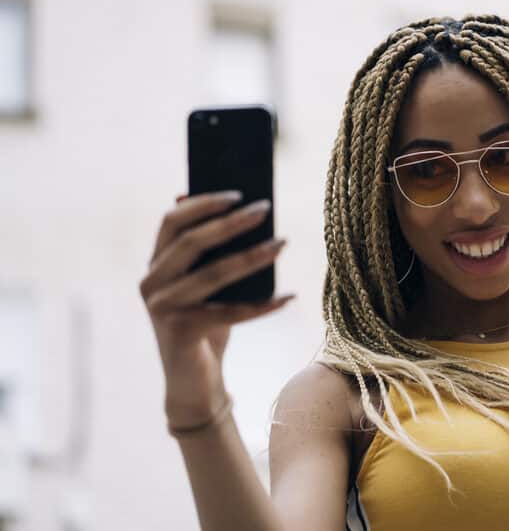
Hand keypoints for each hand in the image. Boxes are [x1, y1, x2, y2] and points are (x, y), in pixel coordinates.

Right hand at [139, 191, 294, 427]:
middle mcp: (151, 283)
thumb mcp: (206, 286)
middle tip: (265, 208)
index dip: (202, 203)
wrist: (194, 382)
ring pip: (213, 274)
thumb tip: (239, 210)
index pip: (171, 221)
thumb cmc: (207, 325)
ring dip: (252, 256)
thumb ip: (211, 254)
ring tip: (283, 243)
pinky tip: (289, 296)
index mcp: (155, 264)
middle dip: (231, 222)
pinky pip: (229, 313)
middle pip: (191, 242)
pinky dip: (263, 305)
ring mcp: (162, 308)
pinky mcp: (180, 333)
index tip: (238, 192)